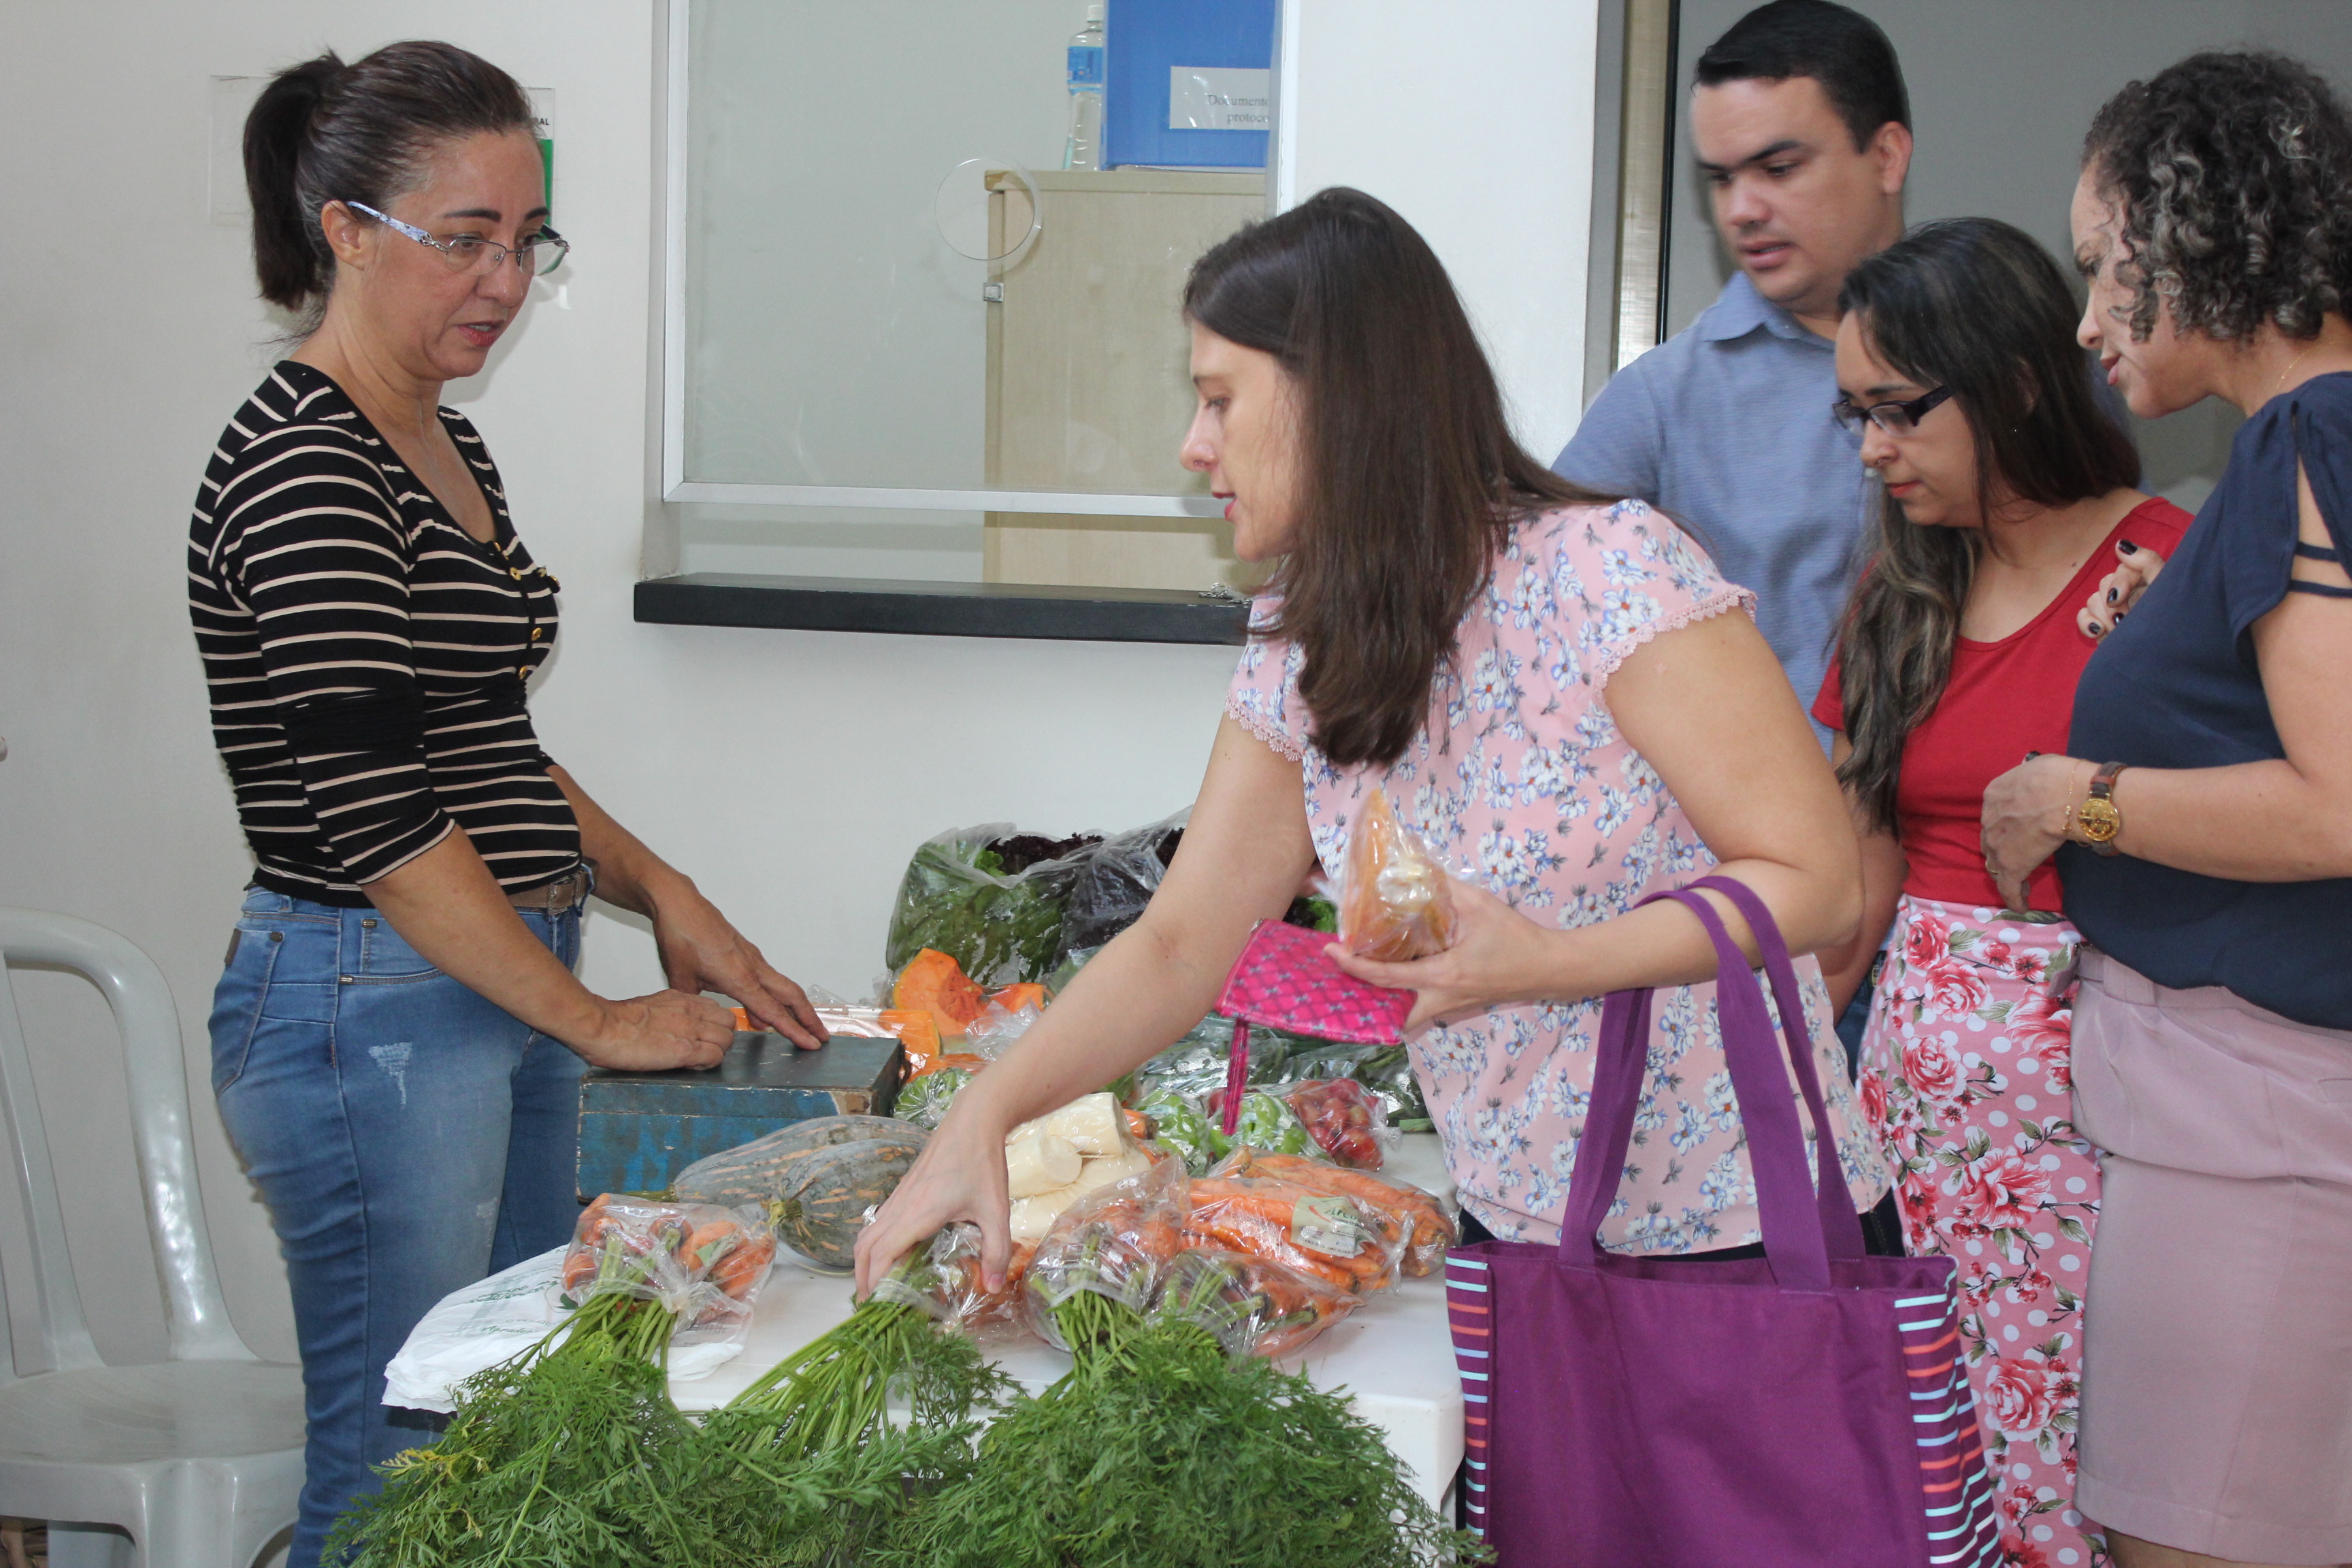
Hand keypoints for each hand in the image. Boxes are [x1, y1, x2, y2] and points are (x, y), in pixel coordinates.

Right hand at [572, 988, 734, 1071]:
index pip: (717, 1009)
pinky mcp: (685, 1050)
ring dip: (717, 1051)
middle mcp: (691, 1012)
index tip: (705, 1034)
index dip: (715, 1025)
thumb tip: (673, 1024)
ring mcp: (690, 1030)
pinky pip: (715, 1057)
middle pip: (728, 1023)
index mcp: (681, 1000)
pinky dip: (708, 1064)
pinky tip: (692, 1065)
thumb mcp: (651, 1005)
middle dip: (722, 1037)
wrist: (603, 1027)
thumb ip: (669, 1011)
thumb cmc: (617, 1020)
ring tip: (699, 1059)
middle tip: (707, 1047)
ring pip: (726, 1040)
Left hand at [649, 888, 827, 1048]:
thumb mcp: (681, 978)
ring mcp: (751, 959)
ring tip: (801, 1027)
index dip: (794, 1030)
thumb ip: (694, 1002)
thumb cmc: (681, 936)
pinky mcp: (745, 953)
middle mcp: (752, 968)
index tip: (811, 1044)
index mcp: (740, 978)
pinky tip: (762, 1012)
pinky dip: (774, 996)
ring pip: (782, 986)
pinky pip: (767, 979)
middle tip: (822, 1037)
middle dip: (809, 1018)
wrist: (680, 904)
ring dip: (795, 1007)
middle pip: (791, 996)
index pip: (773, 1011)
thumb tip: (697, 1017)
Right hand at [852, 1096, 1011, 1297]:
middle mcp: (900, 1206)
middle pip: (865, 1248)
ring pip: (867, 1233)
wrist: (973, 1121)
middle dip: (863, 1278)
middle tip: (873, 1305)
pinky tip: (894, 1254)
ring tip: (878, 1285)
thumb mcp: (996, 1211)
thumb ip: (996, 1251)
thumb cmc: (983, 1164)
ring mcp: (898, 1196)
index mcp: (917, 1214)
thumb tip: (992, 1288)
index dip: (876, 1284)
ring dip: (865, 1261)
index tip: (878, 1308)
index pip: (882, 1255)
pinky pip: (878, 1222)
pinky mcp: (903, 1189)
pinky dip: (875, 1244)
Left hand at [1323, 877, 1563, 1032]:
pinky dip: (1405, 996)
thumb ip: (1446, 887)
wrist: (1549, 967)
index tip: (1331, 950)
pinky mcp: (1460, 1003)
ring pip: (1408, 1015)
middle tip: (1347, 970)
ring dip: (1385, 1000)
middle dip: (1365, 997)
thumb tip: (1415, 869)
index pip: (1387, 977)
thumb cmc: (1516, 938)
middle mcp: (1442, 999)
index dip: (1354, 966)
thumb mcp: (1481, 905)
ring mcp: (1452, 1006)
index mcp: (1442, 976)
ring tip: (1365, 971)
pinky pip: (1423, 1007)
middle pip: (1391, 1012)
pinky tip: (1400, 972)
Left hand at [1981, 754, 2089, 911]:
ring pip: (1996, 864)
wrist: (2066, 797)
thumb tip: (2036, 778)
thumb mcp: (2036, 767)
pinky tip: (2022, 907)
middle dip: (2001, 849)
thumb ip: (2030, 779)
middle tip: (2016, 857)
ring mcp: (1997, 845)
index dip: (2004, 824)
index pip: (1994, 813)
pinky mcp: (2011, 867)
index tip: (2017, 831)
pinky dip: (2015, 898)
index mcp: (1994, 794)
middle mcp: (1988, 820)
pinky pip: (2009, 887)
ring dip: (2006, 874)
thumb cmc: (2058, 777)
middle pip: (1990, 839)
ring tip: (2020, 884)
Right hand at [2078, 539, 2164, 640]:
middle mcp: (2131, 594)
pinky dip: (2088, 624)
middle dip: (2111, 601)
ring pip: (2092, 600)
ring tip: (2117, 630)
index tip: (2118, 599)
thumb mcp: (2167, 590)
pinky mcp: (2102, 628)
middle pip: (2105, 582)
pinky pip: (2083, 616)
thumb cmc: (2174, 625)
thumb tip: (2120, 544)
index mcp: (2149, 582)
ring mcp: (2115, 612)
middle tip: (2124, 619)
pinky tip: (2100, 633)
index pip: (2125, 567)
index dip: (2119, 580)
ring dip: (2102, 616)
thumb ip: (2148, 562)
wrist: (2167, 666)